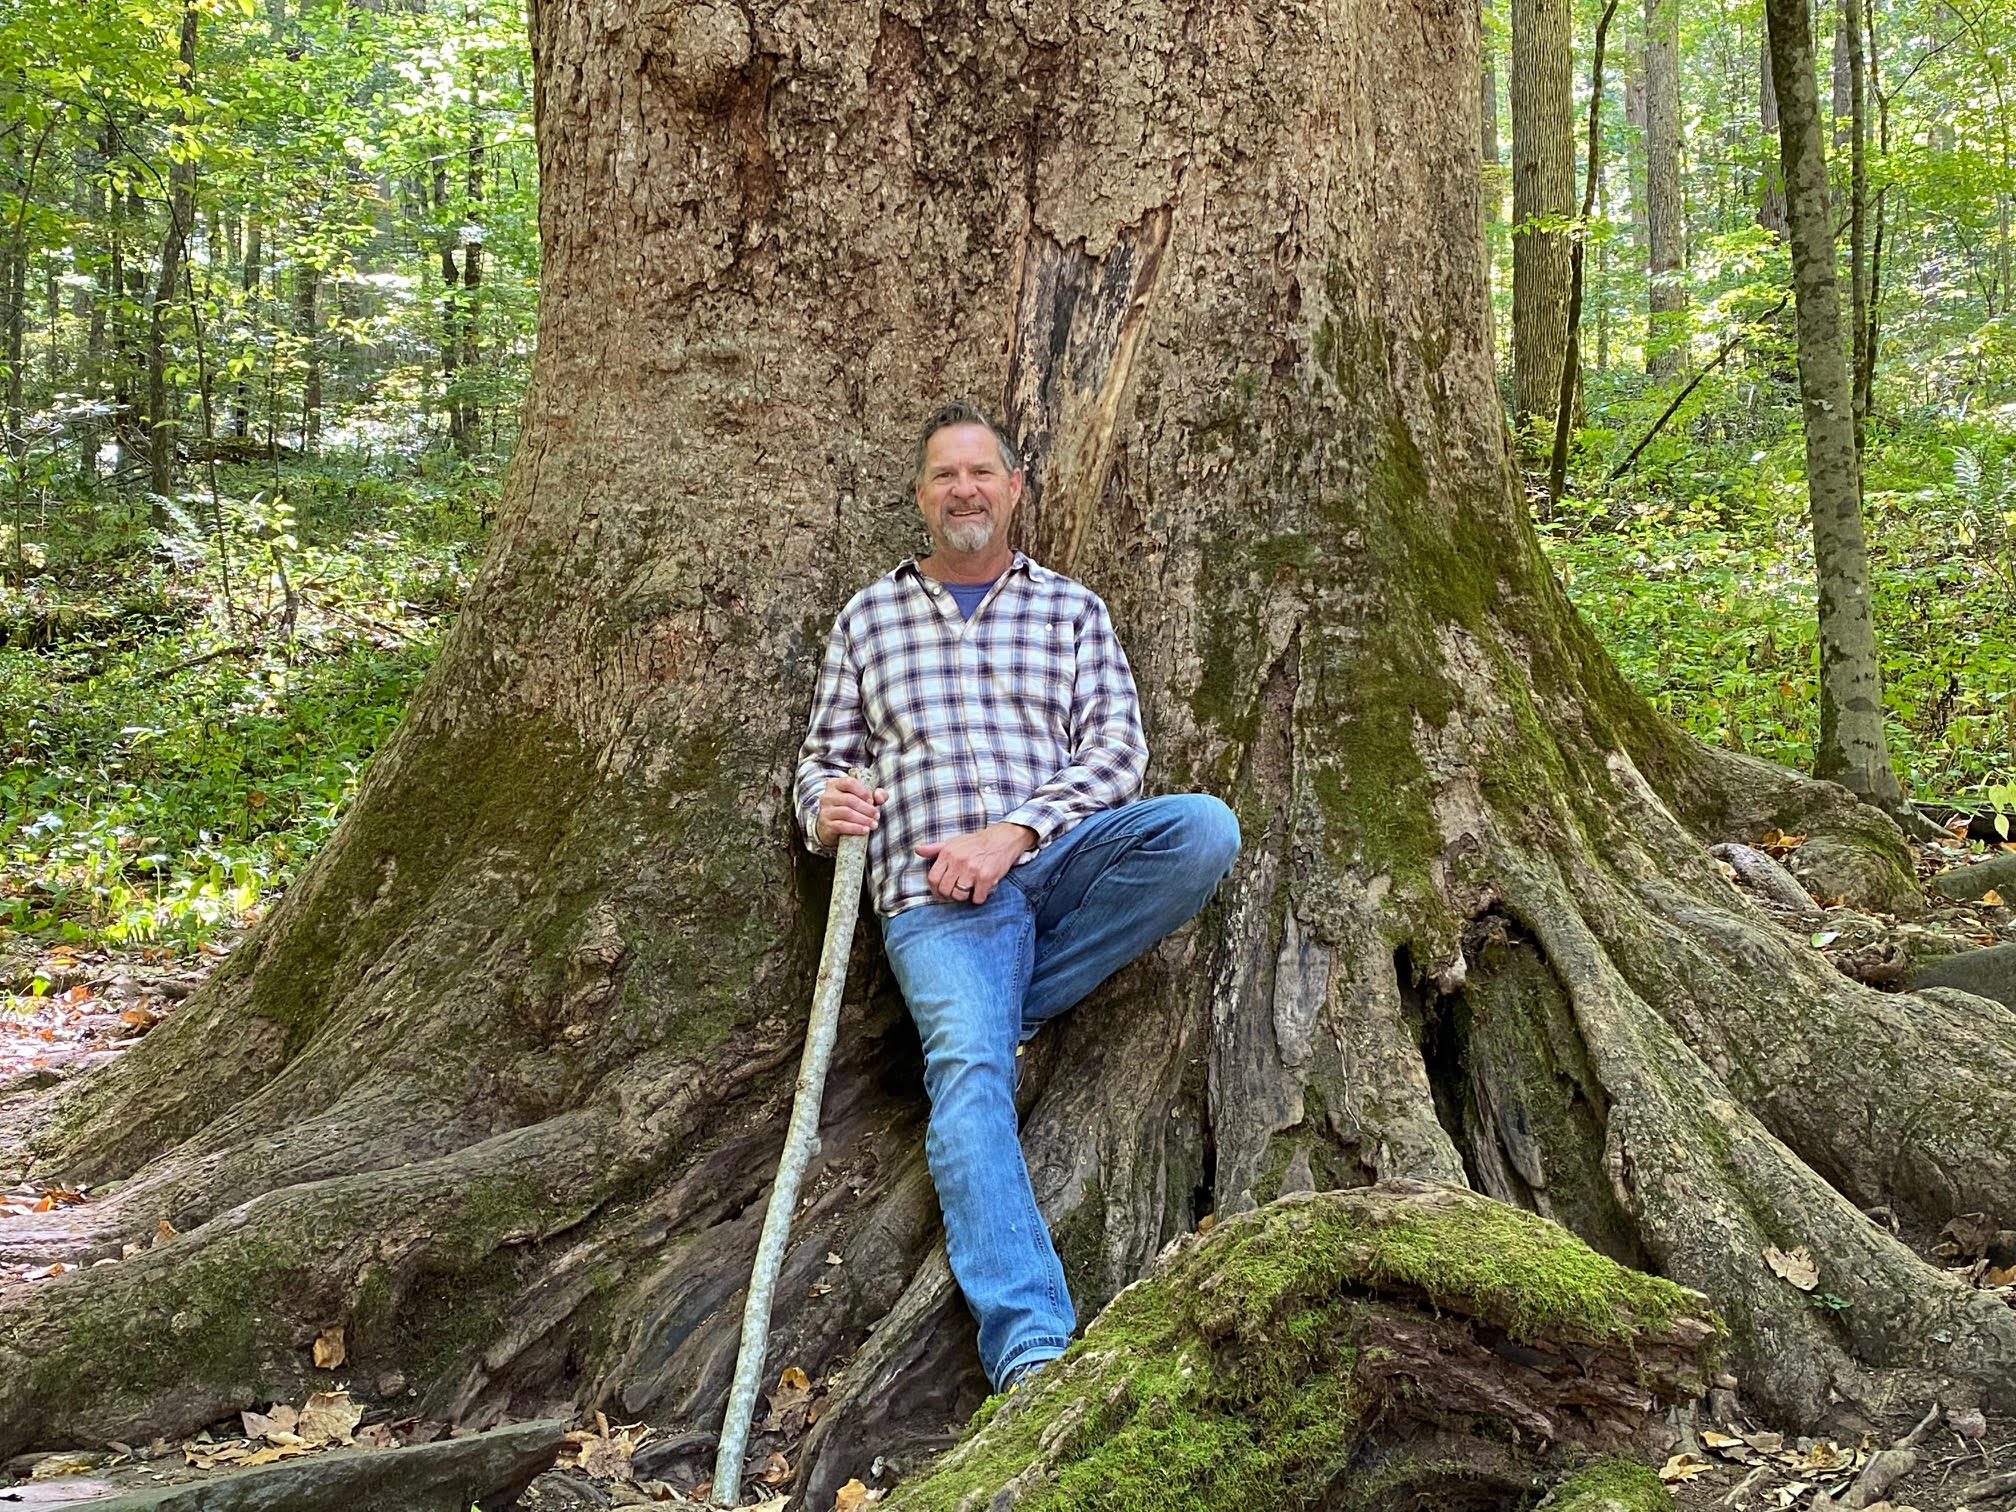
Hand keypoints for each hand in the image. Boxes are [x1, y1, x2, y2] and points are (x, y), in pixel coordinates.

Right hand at [816, 775, 887, 848]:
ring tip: (873, 824)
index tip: (872, 801)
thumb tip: (880, 797)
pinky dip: (856, 828)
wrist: (831, 827)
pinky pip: (842, 825)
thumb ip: (876, 795)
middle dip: (866, 808)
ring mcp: (825, 811)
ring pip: (846, 813)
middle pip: (849, 800)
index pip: (849, 782)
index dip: (863, 792)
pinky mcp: (826, 825)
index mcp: (835, 784)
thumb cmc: (849, 809)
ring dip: (863, 819)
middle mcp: (827, 796)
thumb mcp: (862, 798)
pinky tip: (865, 830)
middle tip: (876, 815)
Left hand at [915, 823, 1037, 904]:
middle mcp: (958, 861)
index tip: (941, 893)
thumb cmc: (976, 842)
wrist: (1003, 839)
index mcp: (948, 853)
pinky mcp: (987, 877)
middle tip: (957, 892)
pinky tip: (982, 889)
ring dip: (965, 897)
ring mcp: (973, 870)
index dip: (935, 890)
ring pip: (960, 896)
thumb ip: (934, 848)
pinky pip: (977, 898)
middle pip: (945, 890)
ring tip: (970, 889)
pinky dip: (979, 897)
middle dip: (950, 895)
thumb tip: (917, 850)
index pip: (932, 878)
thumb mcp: (954, 842)